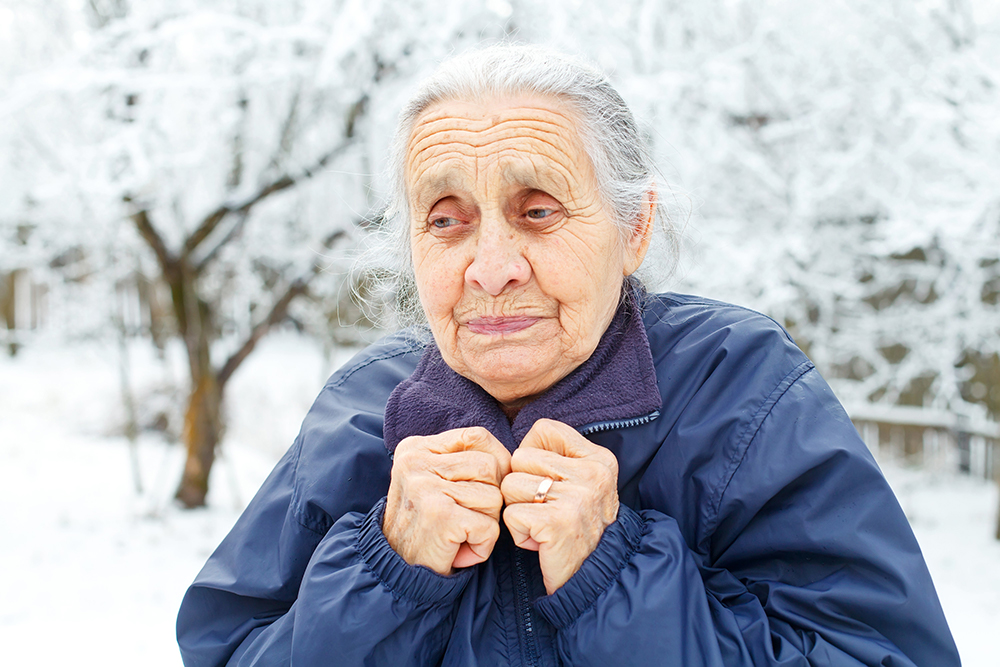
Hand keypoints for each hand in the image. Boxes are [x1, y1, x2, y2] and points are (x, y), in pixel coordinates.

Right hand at [383, 427, 511, 574]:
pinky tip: (460, 550)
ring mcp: (425, 488)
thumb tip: (512, 457)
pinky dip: (482, 545)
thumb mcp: (433, 481)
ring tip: (460, 534)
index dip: (496, 462)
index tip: (486, 487)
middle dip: (490, 497)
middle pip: (490, 466)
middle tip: (467, 518)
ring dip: (486, 522)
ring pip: (493, 496)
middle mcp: (416, 463)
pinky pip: (489, 526)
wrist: (396, 573)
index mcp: (415, 448)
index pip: (477, 436)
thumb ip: (461, 461)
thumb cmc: (425, 527)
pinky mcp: (439, 516)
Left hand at [501, 418, 619, 593]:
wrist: (595, 581)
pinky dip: (519, 533)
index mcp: (599, 458)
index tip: (549, 484)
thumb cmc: (576, 530)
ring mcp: (578, 497)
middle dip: (522, 488)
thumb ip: (556, 457)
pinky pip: (512, 513)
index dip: (532, 456)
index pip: (543, 428)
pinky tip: (541, 542)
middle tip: (546, 512)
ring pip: (511, 485)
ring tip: (544, 527)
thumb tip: (514, 439)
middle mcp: (593, 473)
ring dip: (519, 511)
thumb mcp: (581, 484)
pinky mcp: (558, 522)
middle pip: (520, 457)